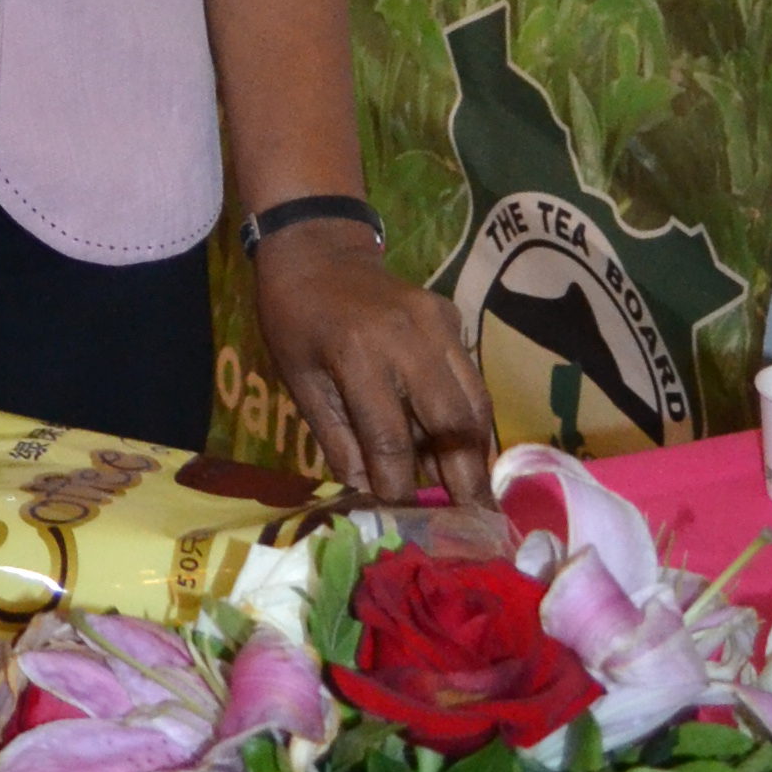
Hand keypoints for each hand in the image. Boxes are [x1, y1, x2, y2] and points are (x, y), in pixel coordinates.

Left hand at [255, 228, 494, 505]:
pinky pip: (471, 376)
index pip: (391, 440)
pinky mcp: (452, 316)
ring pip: (476, 401)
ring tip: (475, 492)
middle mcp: (408, 339)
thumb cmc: (294, 319)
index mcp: (357, 356)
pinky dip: (470, 414)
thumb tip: (371, 497)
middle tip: (473, 521)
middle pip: (452, 423)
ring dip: (477, 451)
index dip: (400, 487)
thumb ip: (338, 440)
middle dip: (463, 478)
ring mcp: (438, 323)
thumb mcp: (300, 381)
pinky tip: (462, 443)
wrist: (316, 249)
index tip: (408, 521)